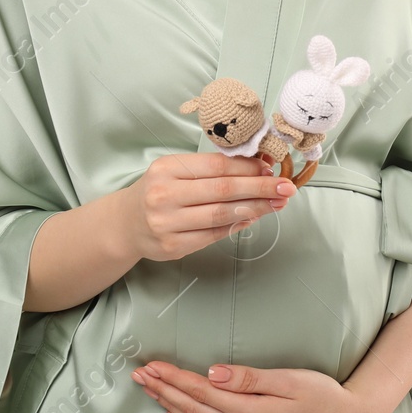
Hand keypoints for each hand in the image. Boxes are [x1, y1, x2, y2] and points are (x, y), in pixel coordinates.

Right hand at [117, 152, 297, 262]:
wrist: (126, 223)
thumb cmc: (159, 191)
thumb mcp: (176, 171)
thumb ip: (211, 170)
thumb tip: (258, 168)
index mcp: (167, 169)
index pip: (217, 167)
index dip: (248, 168)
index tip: (272, 168)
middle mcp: (164, 195)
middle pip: (223, 191)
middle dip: (260, 188)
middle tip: (286, 187)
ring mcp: (167, 223)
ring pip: (221, 215)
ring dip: (255, 208)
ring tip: (276, 203)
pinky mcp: (173, 246)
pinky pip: (213, 234)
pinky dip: (237, 225)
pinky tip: (253, 217)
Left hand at [130, 361, 378, 412]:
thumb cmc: (322, 395)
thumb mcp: (290, 379)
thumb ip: (250, 378)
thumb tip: (213, 373)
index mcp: (250, 411)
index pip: (201, 391)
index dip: (174, 378)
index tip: (151, 365)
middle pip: (193, 408)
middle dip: (163, 390)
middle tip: (138, 375)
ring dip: (170, 406)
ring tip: (149, 392)